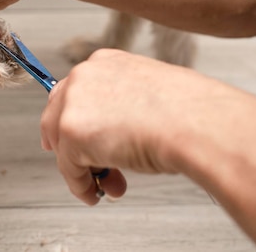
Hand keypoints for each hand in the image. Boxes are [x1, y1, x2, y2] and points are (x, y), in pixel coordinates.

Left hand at [40, 49, 216, 204]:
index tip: (72, 138)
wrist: (198, 124)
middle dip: (69, 145)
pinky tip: (96, 193)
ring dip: (81, 169)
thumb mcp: (150, 97)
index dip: (70, 118)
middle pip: (57, 113)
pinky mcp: (71, 131)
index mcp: (105, 62)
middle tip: (83, 168)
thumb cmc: (189, 113)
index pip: (74, 91)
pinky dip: (80, 185)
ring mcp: (74, 102)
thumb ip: (122, 108)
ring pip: (62, 142)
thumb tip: (113, 135)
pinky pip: (69, 166)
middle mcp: (85, 75)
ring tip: (107, 187)